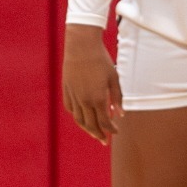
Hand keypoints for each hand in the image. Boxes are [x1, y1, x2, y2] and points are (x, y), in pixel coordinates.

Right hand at [63, 24, 122, 142]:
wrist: (81, 46)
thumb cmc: (101, 60)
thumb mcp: (114, 78)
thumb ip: (117, 97)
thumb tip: (120, 114)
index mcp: (98, 98)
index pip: (105, 122)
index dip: (111, 130)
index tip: (116, 132)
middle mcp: (84, 100)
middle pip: (91, 125)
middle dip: (99, 134)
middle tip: (104, 141)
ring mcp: (74, 96)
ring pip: (79, 120)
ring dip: (87, 129)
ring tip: (94, 133)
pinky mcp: (66, 90)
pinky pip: (71, 109)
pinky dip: (77, 116)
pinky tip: (82, 117)